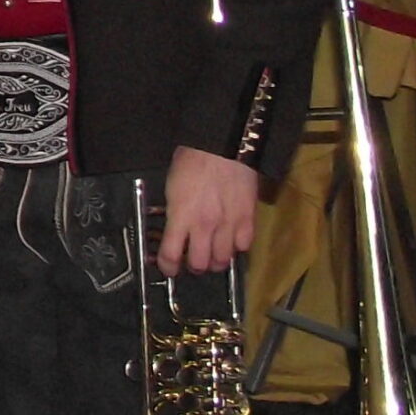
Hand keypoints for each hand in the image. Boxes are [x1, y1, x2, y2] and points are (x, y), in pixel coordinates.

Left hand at [158, 144, 258, 276]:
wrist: (223, 146)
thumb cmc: (194, 160)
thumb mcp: (172, 187)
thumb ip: (174, 212)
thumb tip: (172, 227)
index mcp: (181, 216)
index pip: (170, 256)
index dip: (167, 267)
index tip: (168, 267)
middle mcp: (204, 226)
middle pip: (199, 264)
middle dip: (194, 266)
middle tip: (193, 258)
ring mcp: (228, 225)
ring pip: (223, 261)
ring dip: (216, 260)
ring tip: (213, 252)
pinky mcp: (248, 219)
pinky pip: (244, 247)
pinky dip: (237, 247)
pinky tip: (232, 238)